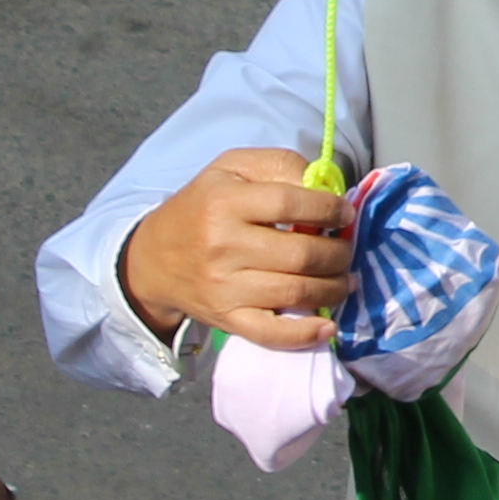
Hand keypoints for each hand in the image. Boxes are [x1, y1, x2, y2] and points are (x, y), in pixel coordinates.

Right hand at [122, 148, 354, 350]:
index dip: (328, 209)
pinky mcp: (227, 319)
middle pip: (300, 254)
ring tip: (344, 278)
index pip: (291, 204)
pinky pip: (271, 334)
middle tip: (345, 249)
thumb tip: (325, 189)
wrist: (154, 258)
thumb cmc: (203, 206)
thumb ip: (280, 165)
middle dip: (337, 253)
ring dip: (333, 288)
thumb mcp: (232, 168)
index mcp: (225, 202)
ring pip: (295, 293)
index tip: (344, 214)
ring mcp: (225, 288)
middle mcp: (224, 246)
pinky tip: (328, 325)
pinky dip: (305, 333)